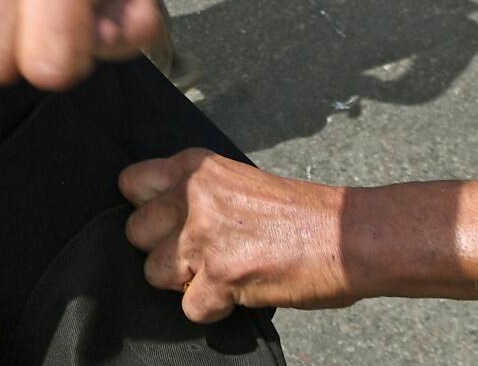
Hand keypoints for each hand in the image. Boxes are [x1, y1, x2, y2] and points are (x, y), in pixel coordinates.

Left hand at [123, 150, 356, 321]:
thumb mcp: (236, 182)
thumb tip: (162, 219)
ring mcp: (202, 236)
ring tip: (221, 273)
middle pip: (135, 233)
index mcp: (195, 167)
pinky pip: (189, 307)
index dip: (146, 210)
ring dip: (184, 282)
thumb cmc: (300, 213)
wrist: (347, 236)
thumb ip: (196, 195)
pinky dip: (214, 309)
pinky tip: (239, 292)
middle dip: (163, 251)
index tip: (164, 222)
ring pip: (152, 273)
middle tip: (200, 254)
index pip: (130, 184)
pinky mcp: (219, 276)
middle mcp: (192, 196)